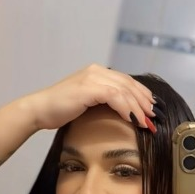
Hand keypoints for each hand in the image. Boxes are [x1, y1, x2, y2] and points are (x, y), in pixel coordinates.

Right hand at [23, 64, 155, 130]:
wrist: (39, 110)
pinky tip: (133, 120)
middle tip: (155, 117)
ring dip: (139, 108)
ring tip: (147, 122)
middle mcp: (96, 71)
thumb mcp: (84, 104)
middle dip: (144, 102)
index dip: (141, 95)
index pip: (126, 81)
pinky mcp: (89, 87)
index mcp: (96, 73)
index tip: (151, 111)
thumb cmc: (58, 111)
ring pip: (125, 90)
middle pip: (129, 84)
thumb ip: (100, 102)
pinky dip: (127, 108)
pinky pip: (115, 96)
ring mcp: (92, 77)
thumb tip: (118, 113)